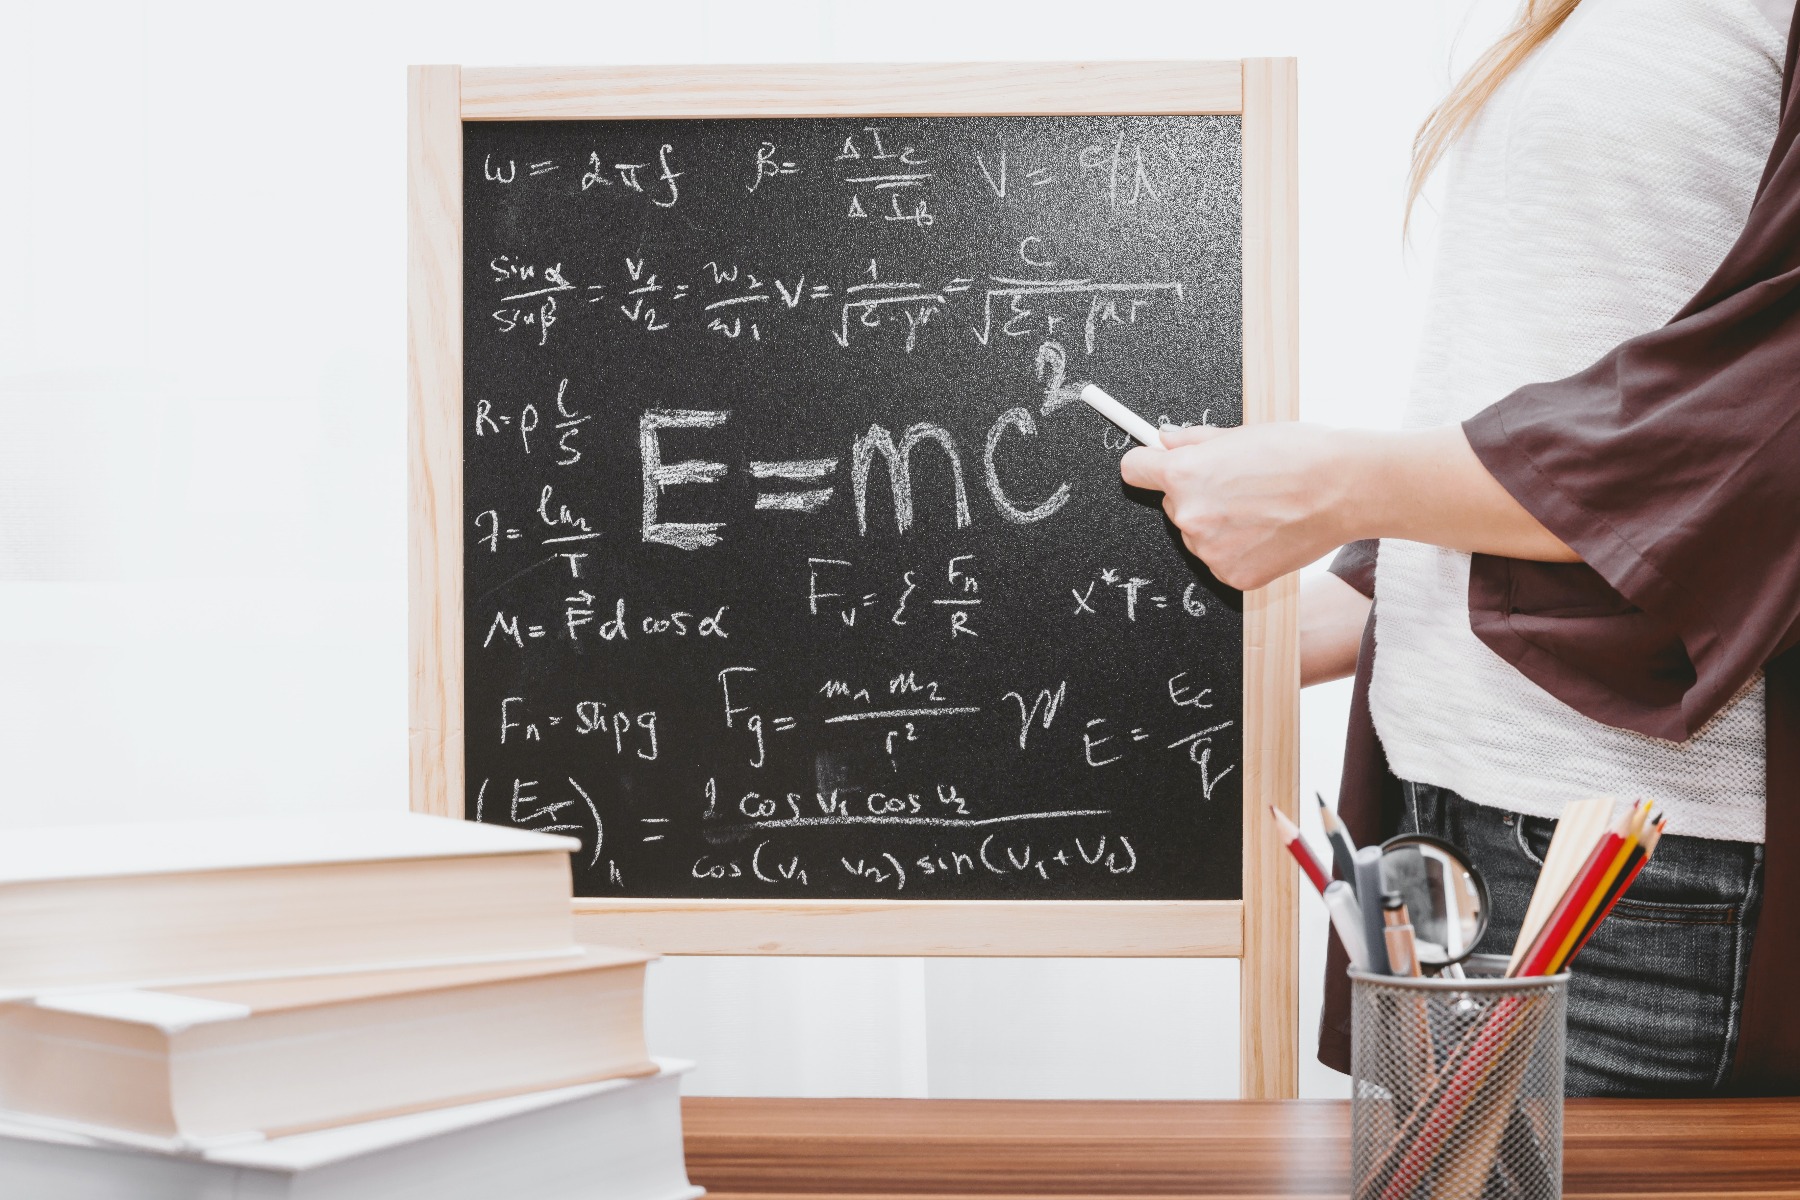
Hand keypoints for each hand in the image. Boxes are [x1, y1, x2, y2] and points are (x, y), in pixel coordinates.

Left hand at [1119, 423, 1351, 590]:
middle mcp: (1189, 515)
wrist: (1345, 489)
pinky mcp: (1233, 576)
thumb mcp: (1240, 434)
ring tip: (1261, 509)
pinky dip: (1239, 550)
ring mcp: (1209, 551)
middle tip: (1239, 486)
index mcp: (1183, 475)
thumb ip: (1193, 442)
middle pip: (1172, 506)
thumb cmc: (1300, 454)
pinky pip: (1222, 560)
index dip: (1147, 466)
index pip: (1133, 471)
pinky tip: (1268, 532)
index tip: (1154, 467)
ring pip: (1198, 535)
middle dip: (1197, 496)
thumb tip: (1165, 441)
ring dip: (1218, 526)